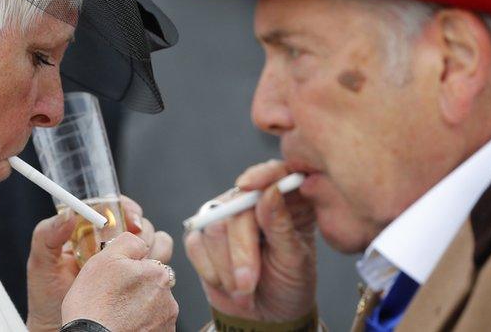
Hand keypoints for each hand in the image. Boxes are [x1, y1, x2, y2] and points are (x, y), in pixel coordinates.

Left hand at [26, 196, 172, 331]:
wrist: (61, 328)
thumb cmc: (47, 298)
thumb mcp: (40, 264)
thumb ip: (47, 235)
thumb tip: (69, 213)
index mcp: (87, 230)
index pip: (113, 206)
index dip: (126, 208)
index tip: (130, 220)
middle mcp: (109, 242)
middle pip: (138, 222)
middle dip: (140, 231)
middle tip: (132, 247)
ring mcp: (125, 261)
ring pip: (153, 240)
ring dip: (151, 249)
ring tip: (134, 266)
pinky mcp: (136, 278)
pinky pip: (157, 265)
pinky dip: (156, 268)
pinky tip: (140, 278)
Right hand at [61, 232, 178, 330]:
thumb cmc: (94, 306)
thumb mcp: (105, 258)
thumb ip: (128, 242)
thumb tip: (140, 240)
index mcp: (158, 272)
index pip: (149, 261)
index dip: (131, 268)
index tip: (119, 278)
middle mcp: (168, 296)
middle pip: (152, 284)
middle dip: (137, 287)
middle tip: (114, 297)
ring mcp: (166, 319)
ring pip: (153, 305)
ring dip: (139, 307)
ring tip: (116, 313)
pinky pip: (152, 324)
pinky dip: (141, 325)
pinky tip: (123, 325)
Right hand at [184, 160, 317, 320]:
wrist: (266, 318)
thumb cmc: (289, 285)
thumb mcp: (295, 260)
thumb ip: (282, 226)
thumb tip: (269, 192)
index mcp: (287, 201)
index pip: (275, 173)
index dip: (261, 175)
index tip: (247, 186)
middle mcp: (253, 203)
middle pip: (237, 207)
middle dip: (241, 250)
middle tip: (248, 283)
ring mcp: (224, 218)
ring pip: (214, 226)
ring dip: (227, 266)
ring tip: (244, 291)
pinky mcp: (201, 237)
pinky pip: (195, 244)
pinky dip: (210, 269)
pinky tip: (226, 285)